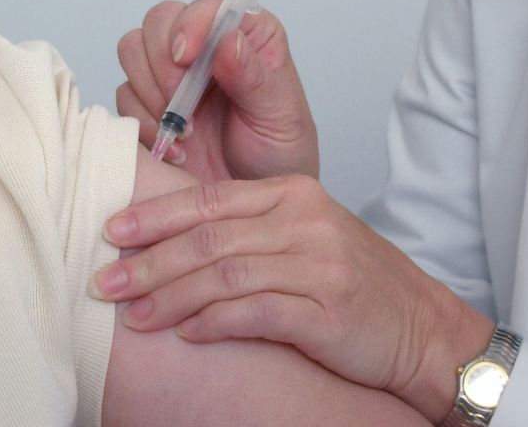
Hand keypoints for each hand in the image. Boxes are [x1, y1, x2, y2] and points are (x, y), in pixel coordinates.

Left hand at [91, 176, 493, 419]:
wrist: (422, 328)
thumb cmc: (355, 285)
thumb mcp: (303, 238)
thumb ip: (246, 231)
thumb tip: (169, 240)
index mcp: (293, 194)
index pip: (209, 198)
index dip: (155, 214)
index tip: (111, 229)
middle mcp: (305, 221)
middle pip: (209, 236)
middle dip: (149, 259)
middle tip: (105, 278)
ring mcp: (319, 265)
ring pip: (224, 274)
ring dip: (171, 296)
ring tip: (134, 316)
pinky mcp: (327, 311)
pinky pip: (256, 312)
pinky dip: (213, 323)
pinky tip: (186, 334)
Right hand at [116, 0, 318, 181]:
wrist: (253, 207)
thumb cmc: (280, 155)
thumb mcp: (281, 117)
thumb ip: (256, 79)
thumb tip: (230, 41)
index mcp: (247, 35)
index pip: (208, 7)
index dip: (192, 23)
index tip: (187, 57)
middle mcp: (206, 47)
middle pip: (160, 20)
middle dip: (163, 60)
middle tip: (179, 101)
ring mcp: (173, 74)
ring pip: (133, 48)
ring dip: (149, 89)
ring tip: (183, 129)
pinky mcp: (148, 103)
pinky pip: (124, 94)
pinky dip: (142, 121)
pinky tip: (174, 148)